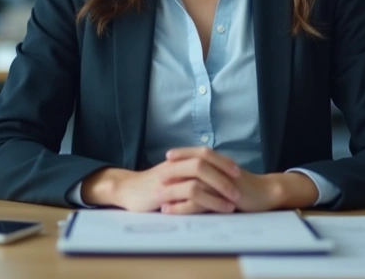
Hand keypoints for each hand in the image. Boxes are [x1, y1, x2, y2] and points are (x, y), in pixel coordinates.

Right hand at [81, 147, 242, 213]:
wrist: (126, 190)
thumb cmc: (151, 185)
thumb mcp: (172, 175)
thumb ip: (188, 173)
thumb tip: (211, 176)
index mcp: (179, 159)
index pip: (204, 153)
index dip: (222, 160)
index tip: (237, 169)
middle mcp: (175, 165)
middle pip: (204, 162)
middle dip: (223, 173)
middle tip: (238, 185)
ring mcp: (169, 179)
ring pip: (198, 178)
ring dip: (218, 190)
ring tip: (232, 202)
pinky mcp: (164, 193)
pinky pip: (188, 195)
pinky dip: (204, 203)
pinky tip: (213, 211)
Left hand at [160, 150, 321, 213]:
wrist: (266, 194)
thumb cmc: (245, 187)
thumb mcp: (226, 178)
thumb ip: (212, 175)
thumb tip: (196, 176)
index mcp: (219, 163)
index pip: (198, 153)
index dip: (182, 153)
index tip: (167, 156)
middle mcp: (219, 170)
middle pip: (192, 165)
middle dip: (173, 170)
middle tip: (156, 176)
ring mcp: (221, 184)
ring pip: (193, 183)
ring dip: (174, 190)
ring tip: (159, 196)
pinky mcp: (222, 198)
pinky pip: (199, 201)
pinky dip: (183, 206)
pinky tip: (172, 210)